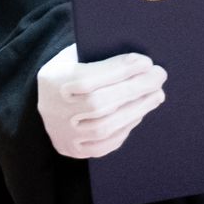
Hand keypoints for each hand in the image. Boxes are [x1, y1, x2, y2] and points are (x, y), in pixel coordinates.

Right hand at [35, 43, 167, 159]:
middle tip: (159, 76)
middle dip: (134, 89)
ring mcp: (62, 134)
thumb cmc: (68, 70)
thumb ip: (98, 54)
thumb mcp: (73, 54)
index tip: (145, 62)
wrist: (44, 99)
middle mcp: (55, 111)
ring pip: (103, 127)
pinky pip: (102, 146)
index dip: (120, 71)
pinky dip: (124, 130)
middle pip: (99, 104)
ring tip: (156, 95)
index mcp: (53, 82)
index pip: (89, 79)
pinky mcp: (71, 149)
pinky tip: (139, 114)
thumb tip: (137, 60)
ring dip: (135, 109)